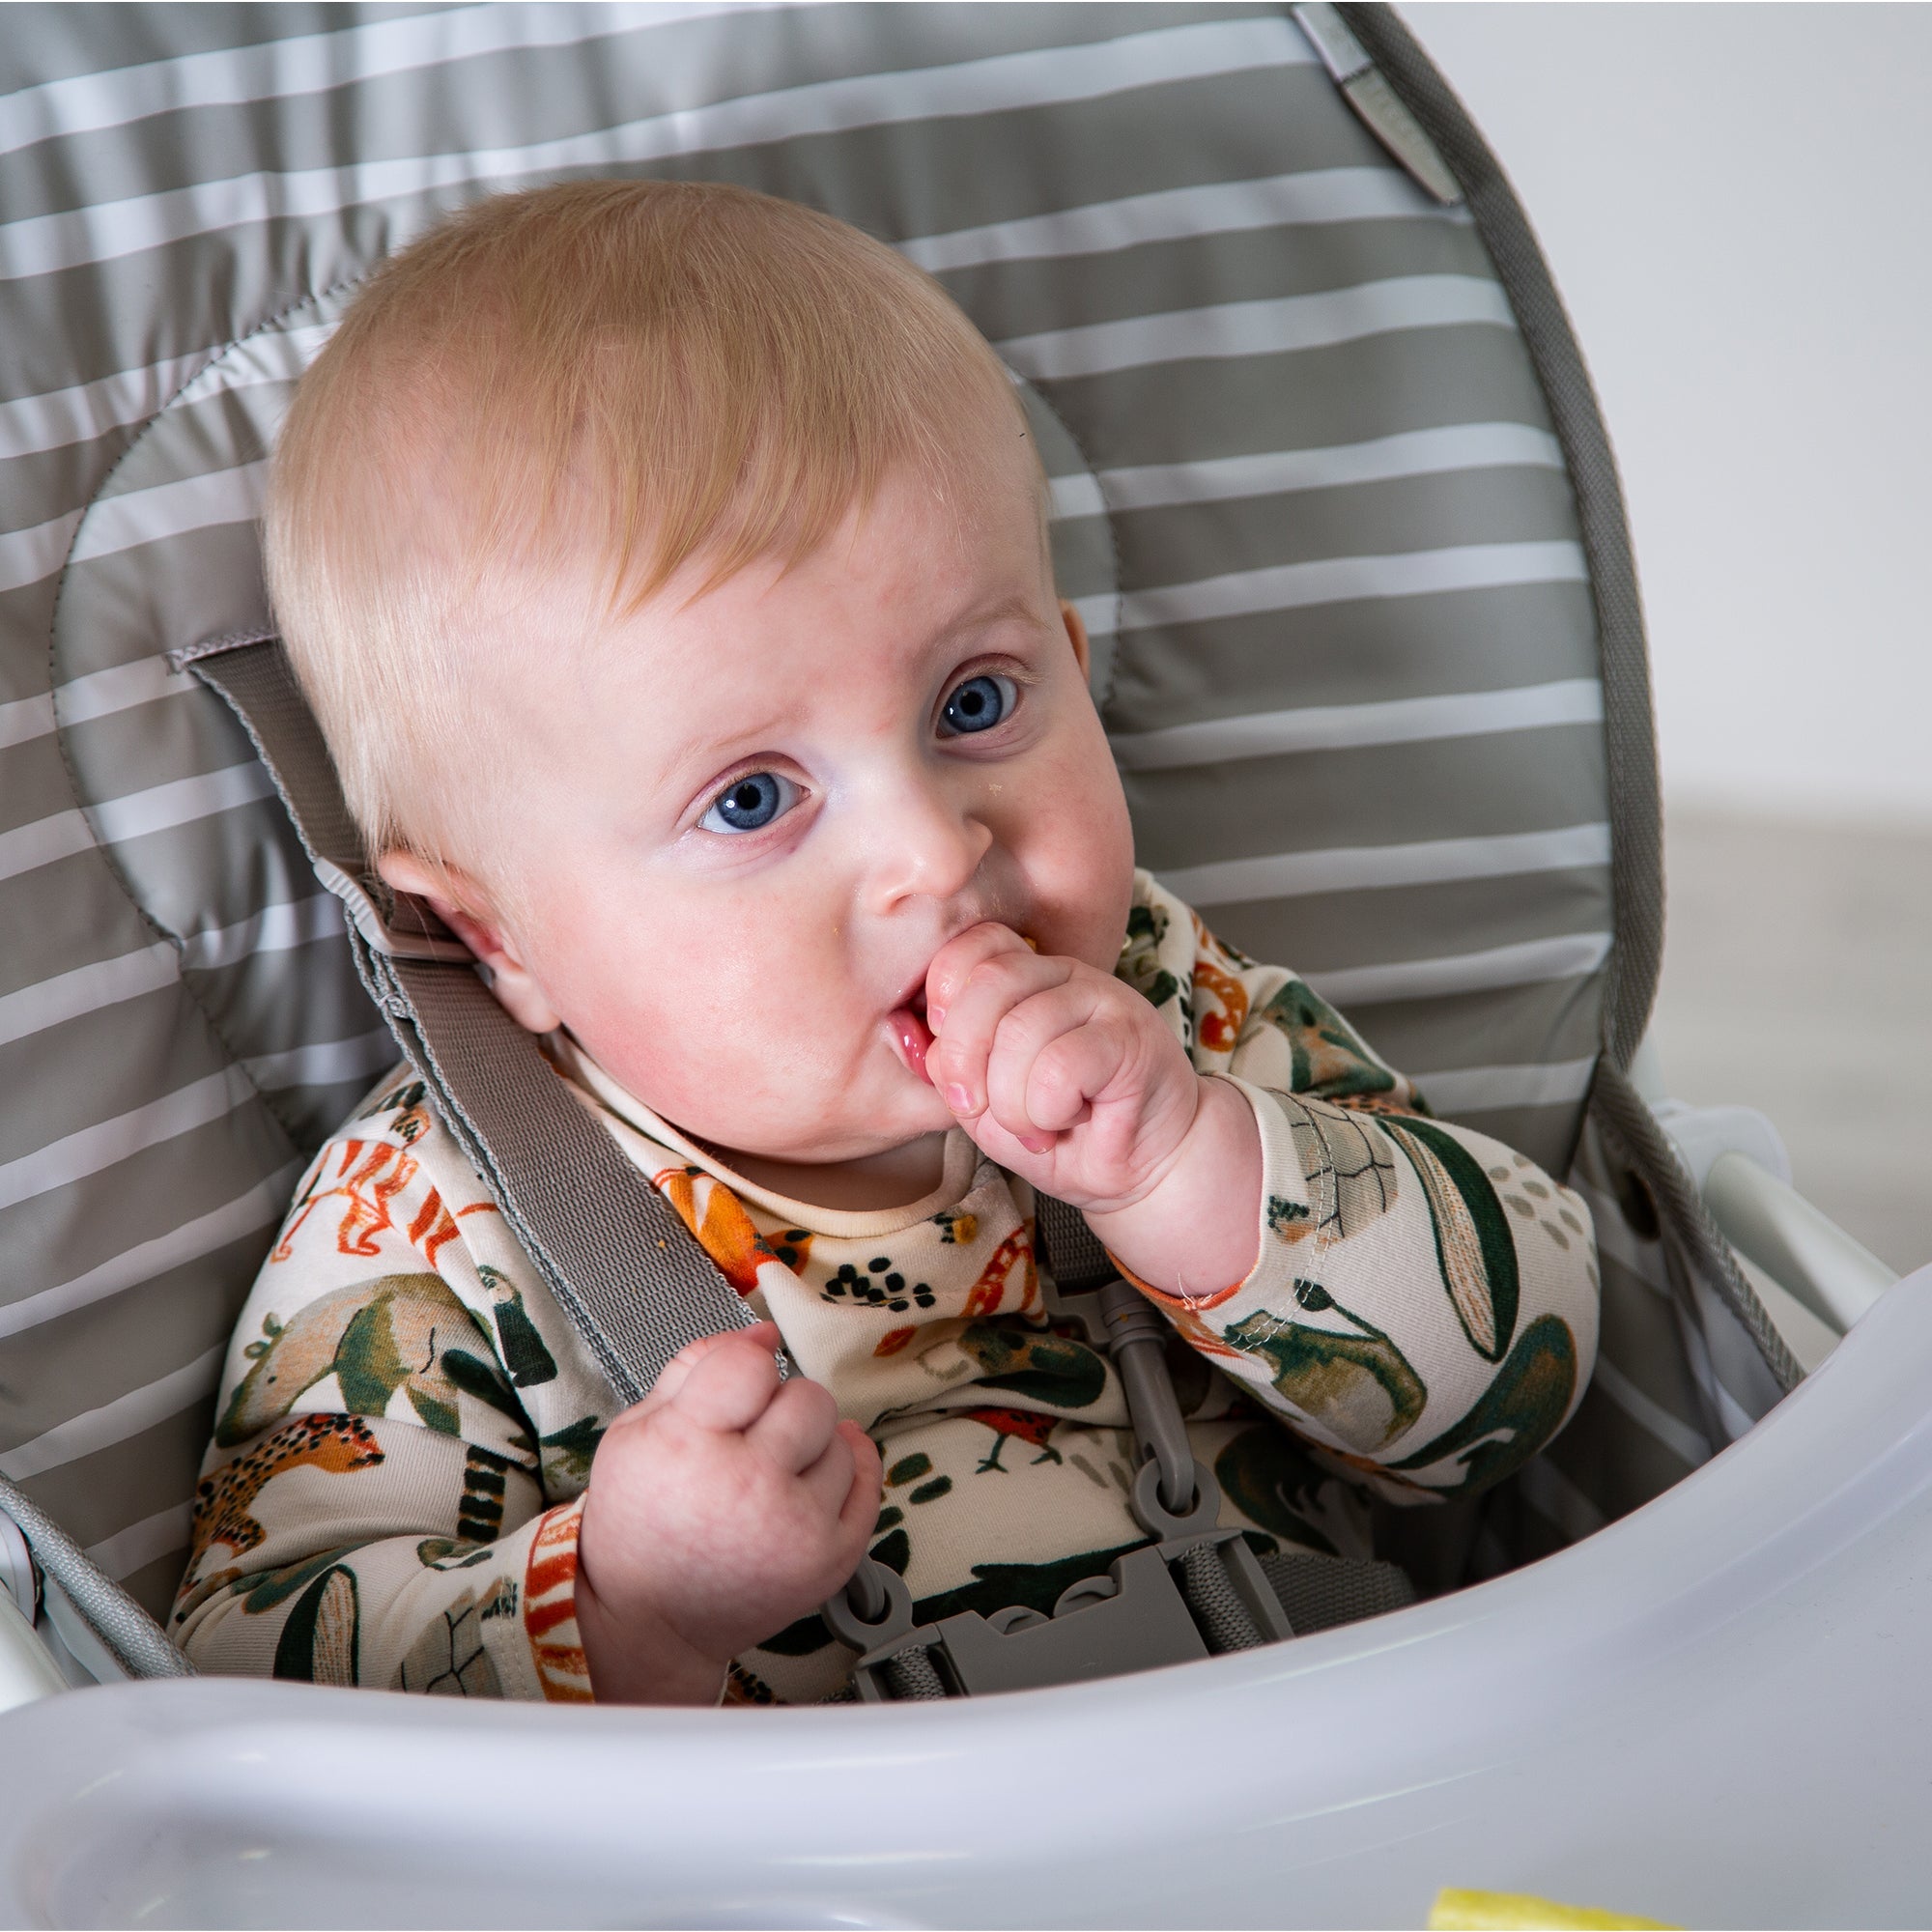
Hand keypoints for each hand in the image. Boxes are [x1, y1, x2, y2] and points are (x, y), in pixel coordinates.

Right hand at [574, 1322, 881, 1703]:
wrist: (652, 1623)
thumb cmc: (641, 1521)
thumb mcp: (635, 1430)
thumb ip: (696, 1366)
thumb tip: (763, 1335)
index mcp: (688, 1447)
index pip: (750, 1364)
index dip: (745, 1364)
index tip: (736, 1381)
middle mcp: (749, 1487)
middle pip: (809, 1398)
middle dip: (781, 1406)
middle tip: (748, 1437)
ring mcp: (798, 1528)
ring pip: (842, 1437)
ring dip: (809, 1445)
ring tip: (768, 1474)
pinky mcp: (832, 1560)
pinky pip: (869, 1481)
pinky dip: (848, 1468)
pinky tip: (813, 1472)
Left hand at [923, 925, 1259, 1293]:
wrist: (1140, 1168)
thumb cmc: (1061, 1132)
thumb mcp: (983, 1101)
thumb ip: (947, 1066)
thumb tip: (909, 1034)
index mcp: (1026, 976)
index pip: (968, 947)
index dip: (942, 1001)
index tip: (951, 1064)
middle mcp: (1064, 974)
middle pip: (986, 983)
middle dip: (963, 1059)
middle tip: (978, 1106)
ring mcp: (1102, 999)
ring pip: (1020, 1031)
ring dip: (1011, 1101)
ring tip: (1036, 1124)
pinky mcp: (1131, 1037)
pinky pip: (1059, 1065)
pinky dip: (1048, 1110)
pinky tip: (1068, 1120)